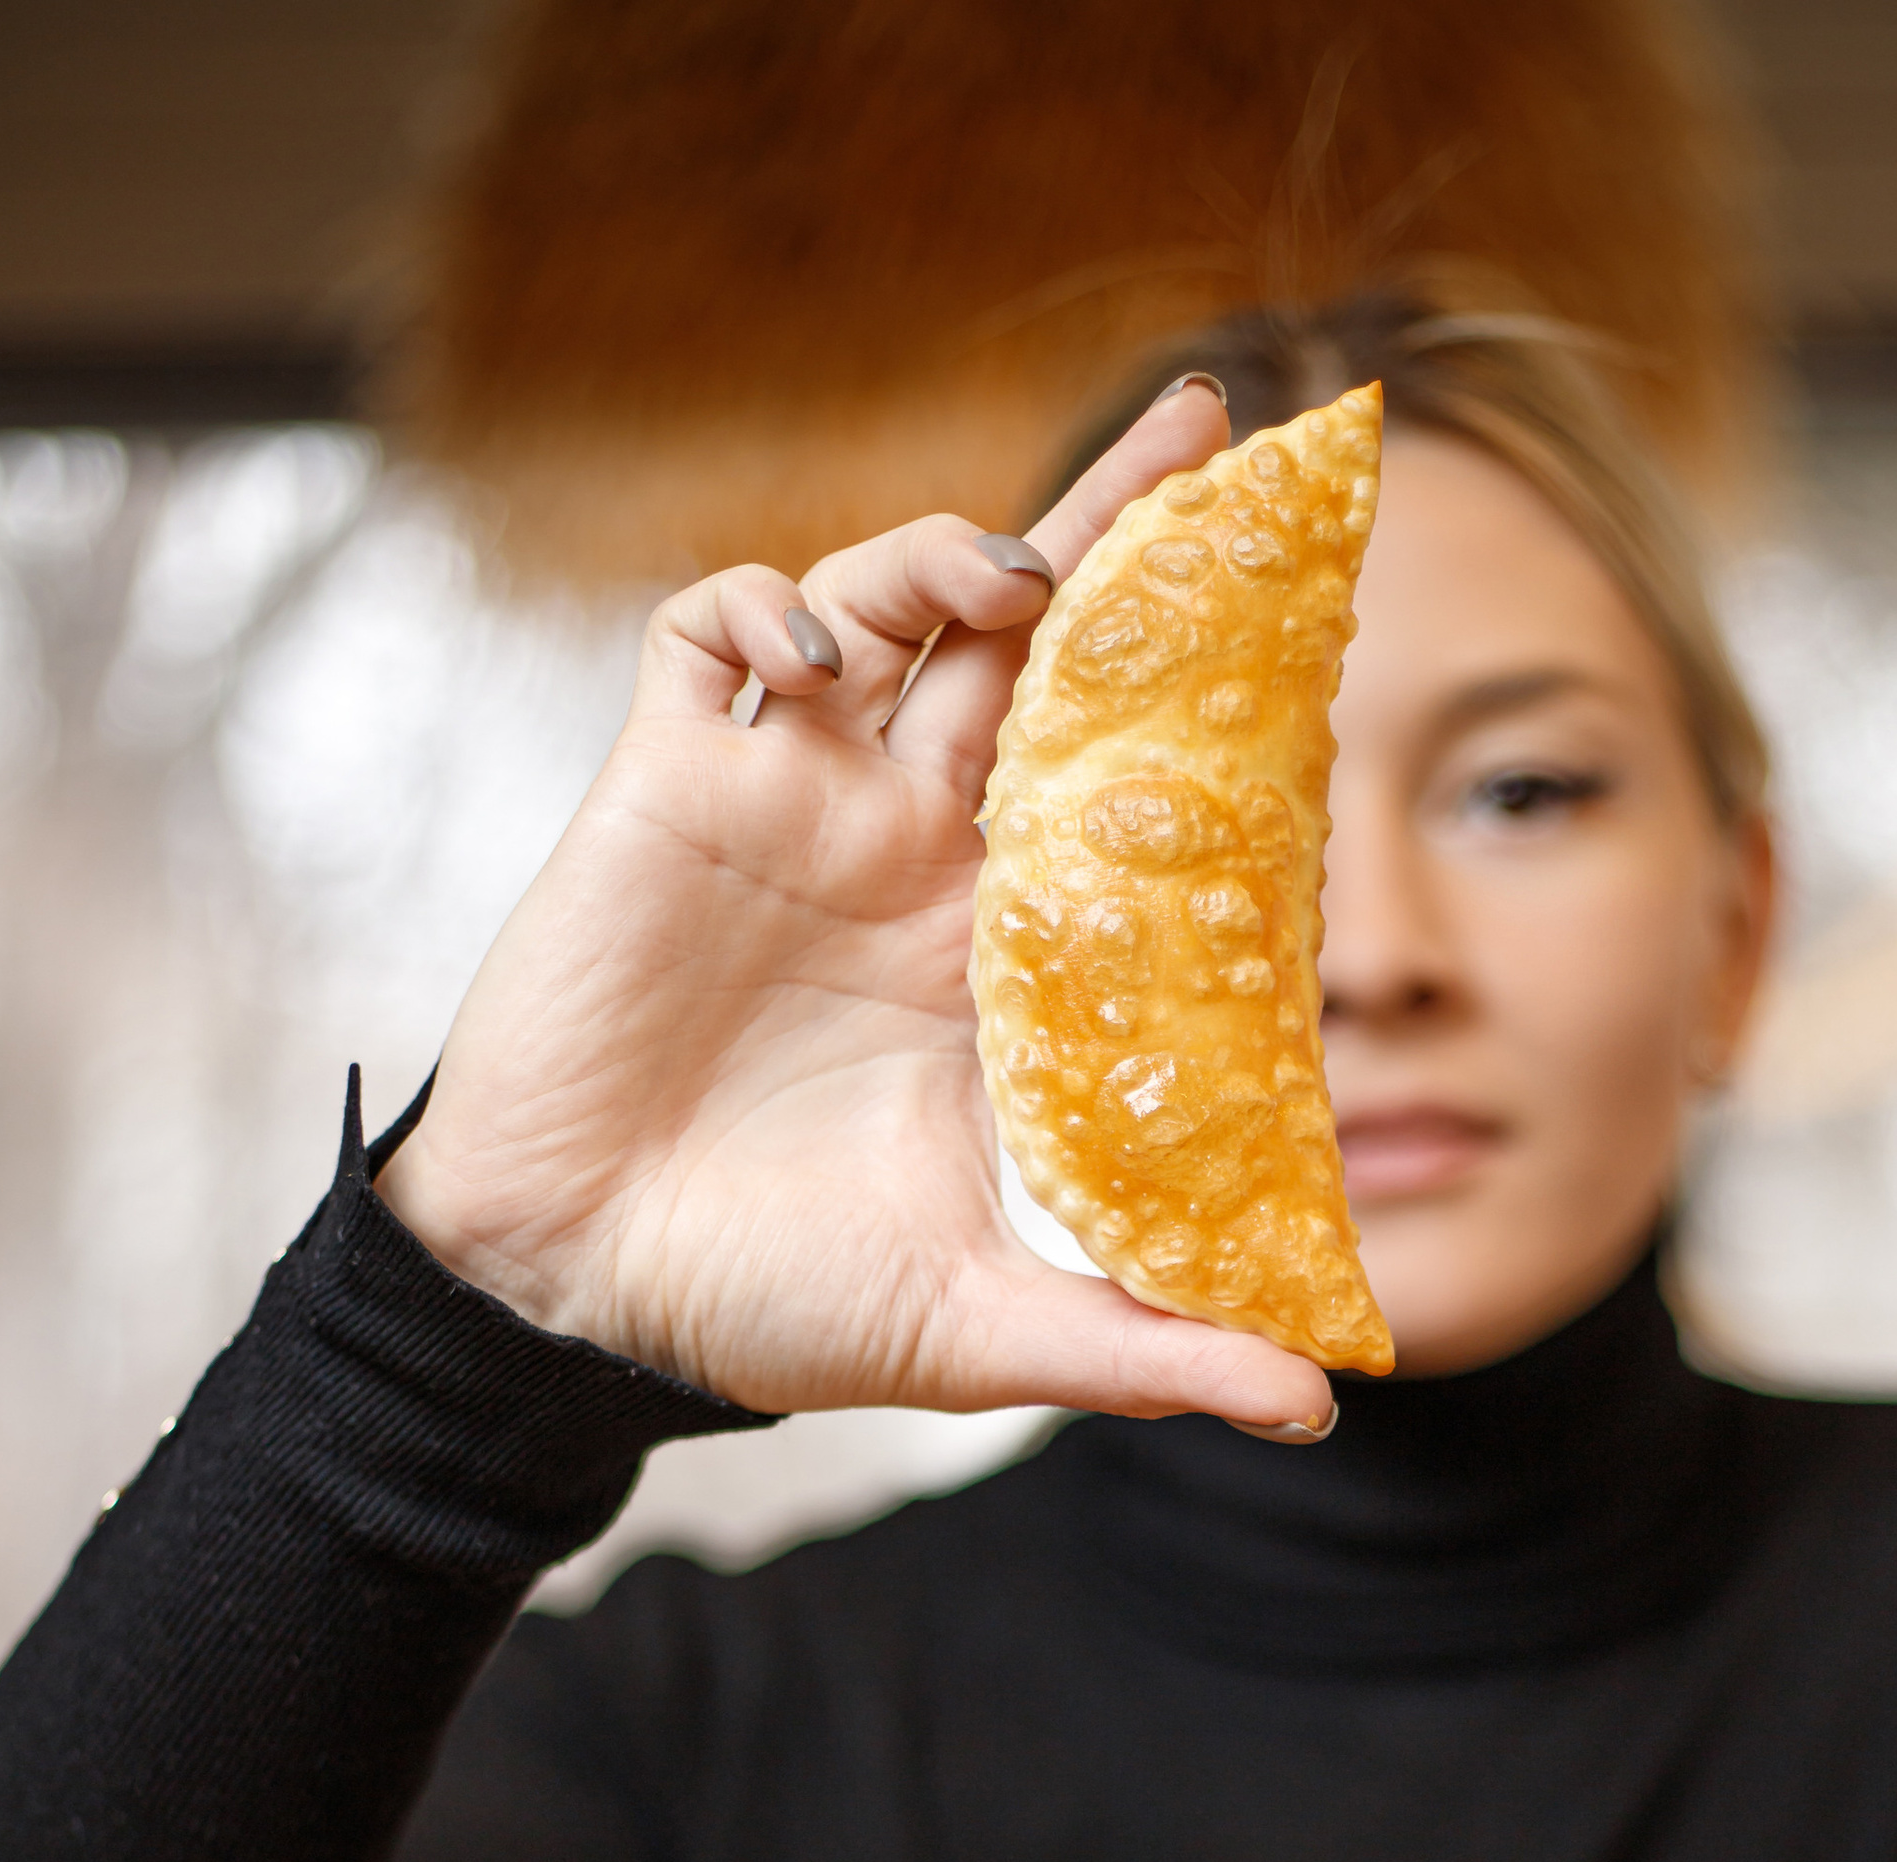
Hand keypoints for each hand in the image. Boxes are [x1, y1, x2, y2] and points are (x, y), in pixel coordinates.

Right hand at [378, 384, 1336, 1435]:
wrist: (574, 1298)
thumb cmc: (770, 1303)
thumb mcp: (985, 1330)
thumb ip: (1150, 1349)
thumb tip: (1322, 1400)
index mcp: (1001, 957)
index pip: (1128, 789)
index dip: (1201, 710)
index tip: (1298, 644)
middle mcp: (912, 857)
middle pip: (1036, 650)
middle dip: (1119, 530)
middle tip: (1214, 428)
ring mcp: (794, 808)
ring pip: (894, 607)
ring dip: (954, 558)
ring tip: (1008, 579)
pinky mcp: (670, 786)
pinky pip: (718, 633)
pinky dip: (770, 607)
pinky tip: (810, 658)